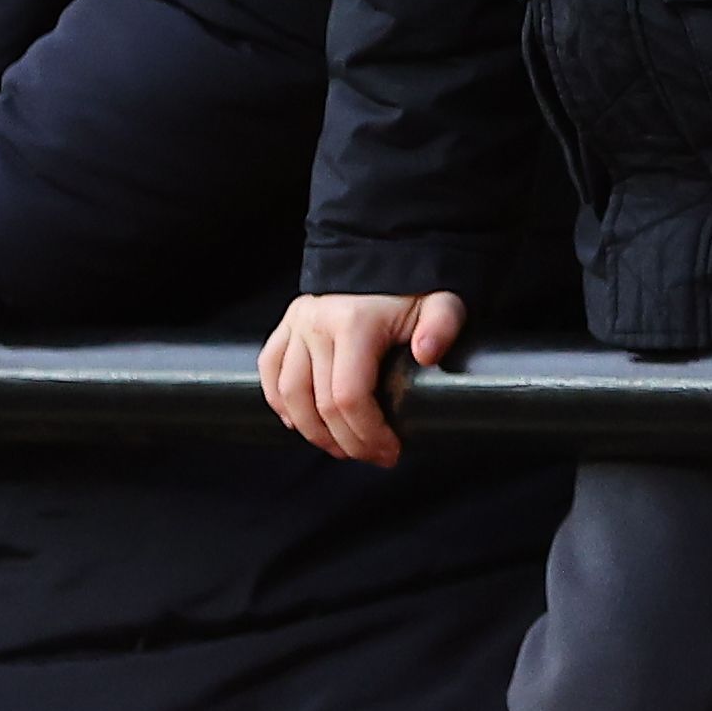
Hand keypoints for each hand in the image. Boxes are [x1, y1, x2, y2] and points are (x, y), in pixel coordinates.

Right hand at [258, 288, 464, 465]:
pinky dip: (280, 403)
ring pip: (289, 395)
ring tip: (341, 447)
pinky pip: (269, 370)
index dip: (368, 435)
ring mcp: (298, 324)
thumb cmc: (414, 289)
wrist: (384, 254)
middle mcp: (318, 323)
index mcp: (354, 322)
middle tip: (373, 456)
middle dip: (348, 442)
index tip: (391, 451)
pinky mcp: (287, 325)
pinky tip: (300, 422)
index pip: (349, 397)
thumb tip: (428, 353)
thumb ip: (442, 325)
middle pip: (320, 405)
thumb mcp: (441, 302)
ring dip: (313, 432)